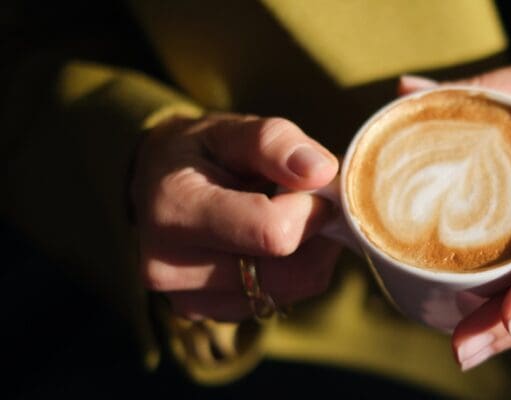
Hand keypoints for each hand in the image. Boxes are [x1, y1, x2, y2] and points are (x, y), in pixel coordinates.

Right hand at [131, 113, 340, 320]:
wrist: (160, 184)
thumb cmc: (201, 151)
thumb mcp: (231, 130)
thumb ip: (275, 142)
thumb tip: (322, 171)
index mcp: (174, 212)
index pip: (271, 232)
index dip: (310, 206)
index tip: (312, 182)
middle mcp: (171, 267)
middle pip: (290, 271)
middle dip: (317, 232)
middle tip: (311, 198)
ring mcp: (190, 300)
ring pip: (295, 288)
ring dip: (312, 251)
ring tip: (289, 215)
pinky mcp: (211, 314)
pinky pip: (283, 298)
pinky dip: (296, 269)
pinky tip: (275, 241)